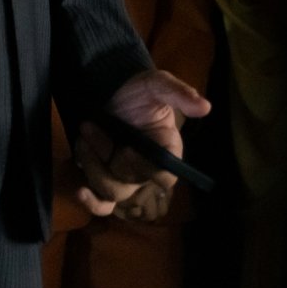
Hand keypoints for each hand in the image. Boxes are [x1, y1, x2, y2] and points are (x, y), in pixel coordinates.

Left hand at [74, 69, 209, 216]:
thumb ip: (179, 93)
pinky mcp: (103, 177)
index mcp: (166, 152)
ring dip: (92, 163)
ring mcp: (124, 176)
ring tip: (85, 134)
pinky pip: (101, 202)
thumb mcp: (158, 84)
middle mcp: (146, 169)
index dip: (146, 168)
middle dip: (107, 155)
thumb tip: (205, 107)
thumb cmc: (138, 90)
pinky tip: (81, 191)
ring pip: (111, 191)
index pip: (165, 177)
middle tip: (92, 127)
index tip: (129, 148)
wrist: (109, 87)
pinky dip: (92, 202)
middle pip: (131, 184)